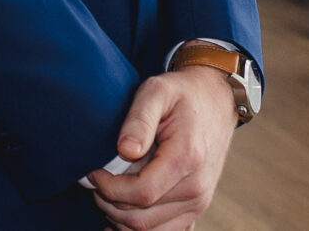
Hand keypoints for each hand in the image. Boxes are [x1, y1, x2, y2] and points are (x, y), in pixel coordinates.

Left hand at [84, 66, 237, 228]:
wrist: (215, 102)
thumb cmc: (182, 94)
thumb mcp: (157, 91)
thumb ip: (139, 119)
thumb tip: (125, 149)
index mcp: (186, 158)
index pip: (141, 193)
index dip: (109, 188)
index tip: (93, 172)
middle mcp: (196, 188)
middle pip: (142, 218)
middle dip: (109, 204)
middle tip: (94, 182)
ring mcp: (198, 202)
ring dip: (120, 219)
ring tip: (106, 193)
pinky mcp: (196, 208)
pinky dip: (138, 228)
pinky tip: (122, 210)